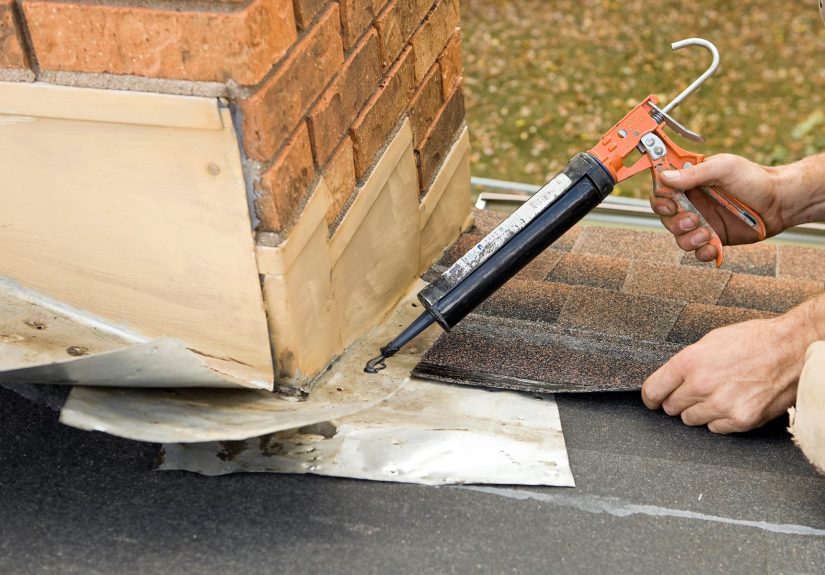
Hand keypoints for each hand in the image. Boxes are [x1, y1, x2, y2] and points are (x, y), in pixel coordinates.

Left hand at [641, 301, 819, 432]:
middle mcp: (702, 385)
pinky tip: (732, 403)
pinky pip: (716, 428)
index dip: (651, 397)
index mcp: (690, 362)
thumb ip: (687, 363)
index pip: (653, 390)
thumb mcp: (710, 341)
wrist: (791, 350)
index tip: (653, 400)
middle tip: (693, 392)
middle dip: (678, 401)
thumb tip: (670, 378)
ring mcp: (721, 405)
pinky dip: (720, 420)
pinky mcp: (741, 419)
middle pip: (671, 407)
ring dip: (699, 411)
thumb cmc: (754, 341)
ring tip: (717, 395)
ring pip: (691, 420)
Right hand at [649, 154, 785, 262]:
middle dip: (675, 223)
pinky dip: (702, 253)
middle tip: (694, 220)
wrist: (780, 202)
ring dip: (688, 239)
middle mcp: (692, 203)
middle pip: (666, 218)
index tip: (671, 204)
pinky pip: (697, 252)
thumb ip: (693, 174)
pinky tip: (714, 248)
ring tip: (707, 234)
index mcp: (690, 183)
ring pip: (679, 238)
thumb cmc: (754, 179)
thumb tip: (664, 177)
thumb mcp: (723, 168)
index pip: (661, 192)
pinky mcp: (713, 239)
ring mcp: (702, 223)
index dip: (660, 200)